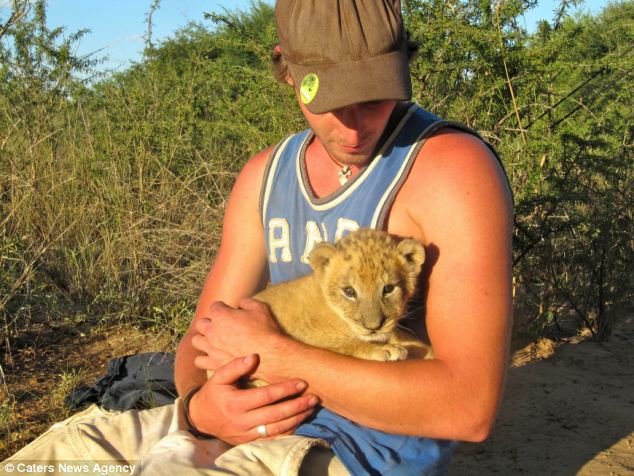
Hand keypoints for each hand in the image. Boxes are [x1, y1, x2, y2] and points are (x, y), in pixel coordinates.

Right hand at [188, 354, 317, 444]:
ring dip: (296, 419)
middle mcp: (242, 421)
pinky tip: (299, 421)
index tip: (302, 383)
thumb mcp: (219, 376)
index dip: (285, 389)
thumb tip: (254, 356)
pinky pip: (272, 438)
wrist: (200, 418)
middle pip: (276, 415)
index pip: (266, 396)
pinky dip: (288, 431)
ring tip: (311, 409)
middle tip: (314, 398)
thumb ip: (236, 366)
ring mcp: (246, 434)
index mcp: (236, 403)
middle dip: (297, 406)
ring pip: (277, 429)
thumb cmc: (213, 393)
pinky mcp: (249, 441)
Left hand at [192, 299, 284, 377]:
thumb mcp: (260, 308)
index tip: (229, 311)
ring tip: (213, 341)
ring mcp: (211, 348)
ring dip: (203, 339)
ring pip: (196, 341)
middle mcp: (212, 330)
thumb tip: (241, 302)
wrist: (269, 355)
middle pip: (201, 323)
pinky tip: (212, 357)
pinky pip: (199, 361)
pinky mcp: (214, 363)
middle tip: (220, 327)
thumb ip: (247, 302)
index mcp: (221, 315)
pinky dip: (204, 358)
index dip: (223, 308)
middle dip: (209, 323)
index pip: (215, 306)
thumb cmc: (265, 330)